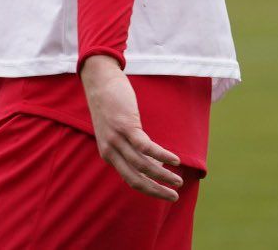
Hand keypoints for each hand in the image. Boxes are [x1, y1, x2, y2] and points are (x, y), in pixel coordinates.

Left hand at [81, 55, 183, 201]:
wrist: (98, 82)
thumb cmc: (109, 105)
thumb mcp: (113, 131)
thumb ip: (125, 146)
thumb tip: (147, 158)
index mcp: (108, 154)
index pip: (130, 179)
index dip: (148, 189)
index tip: (163, 193)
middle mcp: (110, 150)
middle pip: (136, 179)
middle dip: (156, 191)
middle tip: (174, 197)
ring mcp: (117, 138)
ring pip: (143, 165)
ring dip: (163, 176)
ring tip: (178, 180)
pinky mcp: (125, 126)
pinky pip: (146, 146)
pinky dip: (162, 156)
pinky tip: (175, 160)